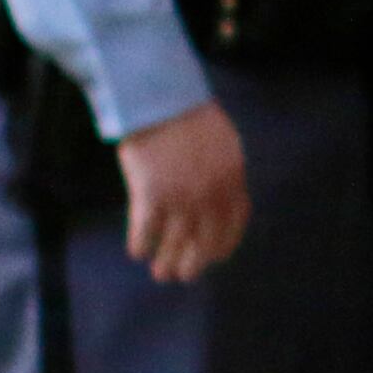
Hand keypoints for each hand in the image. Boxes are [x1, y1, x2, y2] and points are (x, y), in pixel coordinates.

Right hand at [118, 99, 249, 283]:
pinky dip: (141, 246)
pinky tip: (139, 251)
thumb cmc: (187, 114)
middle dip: (194, 263)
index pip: (233, 223)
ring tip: (161, 273)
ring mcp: (180, 198)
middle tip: (183, 275)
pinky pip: (145, 233)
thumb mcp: (222, 142)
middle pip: (205, 242)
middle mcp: (210, 194)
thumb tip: (219, 197)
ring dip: (167, 263)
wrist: (159, 98)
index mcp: (232, 178)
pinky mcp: (150, 197)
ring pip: (175, 245)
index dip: (223, 245)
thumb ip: (222, 171)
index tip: (214, 257)